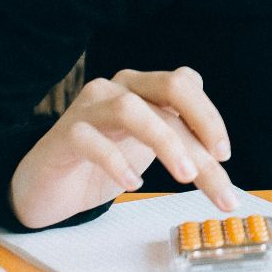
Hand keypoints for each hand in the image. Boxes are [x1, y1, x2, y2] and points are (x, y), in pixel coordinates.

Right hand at [9, 67, 237, 229]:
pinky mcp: (63, 134)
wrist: (47, 188)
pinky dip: (116, 161)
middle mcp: (117, 88)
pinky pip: (90, 139)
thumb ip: (182, 144)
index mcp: (142, 88)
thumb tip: (221, 158)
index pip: (185, 83)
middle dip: (201, 126)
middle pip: (170, 88)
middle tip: (218, 166)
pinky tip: (133, 184)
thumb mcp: (149, 151)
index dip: (209, 116)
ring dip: (165, 141)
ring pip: (132, 109)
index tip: (224, 156)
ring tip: (184, 176)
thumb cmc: (101, 165)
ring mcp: (88, 108)